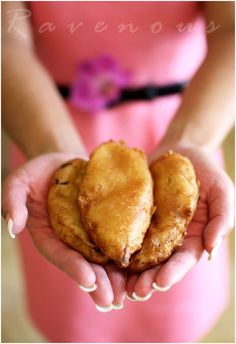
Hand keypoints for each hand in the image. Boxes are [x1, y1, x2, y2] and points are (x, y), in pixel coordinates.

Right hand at [2, 153, 125, 310]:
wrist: (63, 160)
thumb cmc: (38, 172)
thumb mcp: (20, 182)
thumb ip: (13, 201)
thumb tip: (12, 226)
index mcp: (49, 235)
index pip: (61, 255)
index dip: (73, 268)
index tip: (88, 280)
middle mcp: (70, 239)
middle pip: (85, 264)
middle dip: (98, 282)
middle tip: (111, 300)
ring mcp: (89, 233)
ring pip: (103, 259)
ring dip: (115, 277)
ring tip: (129, 293)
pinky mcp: (105, 223)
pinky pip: (117, 239)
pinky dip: (127, 253)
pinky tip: (141, 265)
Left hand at [127, 143, 233, 299]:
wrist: (180, 150)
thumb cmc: (205, 171)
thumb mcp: (222, 191)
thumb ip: (221, 219)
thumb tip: (212, 251)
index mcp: (192, 237)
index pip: (183, 260)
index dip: (174, 272)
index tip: (161, 281)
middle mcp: (169, 238)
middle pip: (158, 264)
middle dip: (148, 278)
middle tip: (136, 291)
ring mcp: (150, 227)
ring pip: (138, 254)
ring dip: (129, 271)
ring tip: (119, 284)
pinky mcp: (133, 215)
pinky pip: (124, 231)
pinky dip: (116, 245)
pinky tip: (105, 256)